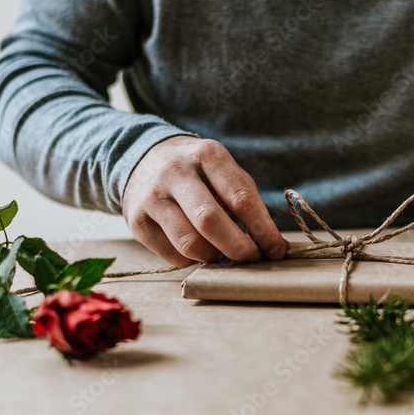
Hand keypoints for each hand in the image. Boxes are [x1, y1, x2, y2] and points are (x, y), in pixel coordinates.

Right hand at [121, 136, 286, 266]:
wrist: (144, 159)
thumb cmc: (197, 171)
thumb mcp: (224, 170)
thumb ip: (248, 201)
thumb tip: (274, 245)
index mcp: (206, 155)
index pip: (240, 198)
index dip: (263, 229)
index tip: (276, 249)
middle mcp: (175, 173)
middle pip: (210, 221)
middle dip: (238, 248)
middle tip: (252, 257)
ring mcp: (152, 197)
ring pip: (190, 244)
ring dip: (214, 256)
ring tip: (223, 252)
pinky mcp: (137, 221)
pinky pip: (172, 255)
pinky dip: (192, 260)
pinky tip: (198, 248)